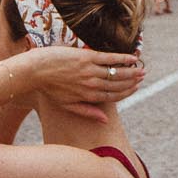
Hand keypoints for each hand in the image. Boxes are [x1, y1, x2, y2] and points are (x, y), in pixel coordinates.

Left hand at [26, 48, 143, 121]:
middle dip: (132, 81)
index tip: (135, 88)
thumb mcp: (66, 105)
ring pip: (116, 72)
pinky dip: (122, 58)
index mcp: (88, 97)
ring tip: (141, 69)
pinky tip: (131, 57)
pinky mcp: (86, 57)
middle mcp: (92, 85)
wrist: (34, 71)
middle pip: (118, 84)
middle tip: (142, 77)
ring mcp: (90, 71)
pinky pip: (109, 58)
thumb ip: (87, 112)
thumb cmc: (48, 88)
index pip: (113, 96)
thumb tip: (105, 119)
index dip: (126, 92)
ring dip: (131, 71)